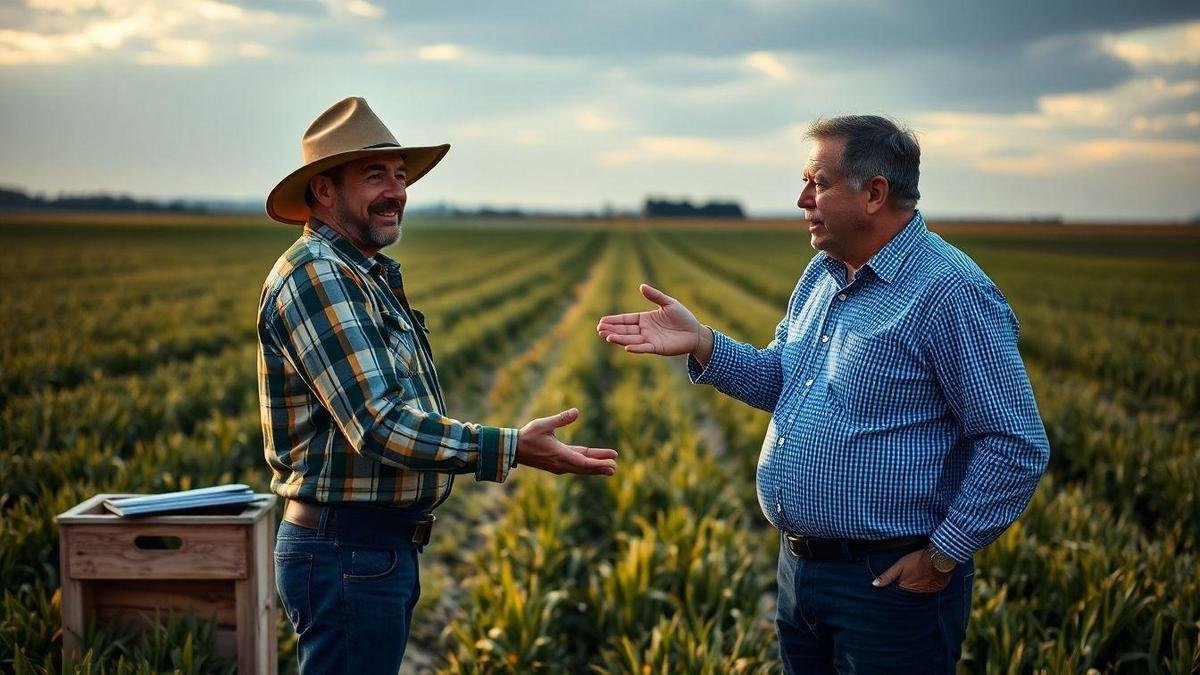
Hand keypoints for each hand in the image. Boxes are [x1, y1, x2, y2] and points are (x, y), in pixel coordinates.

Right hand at [517, 408, 617, 475]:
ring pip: (581, 468)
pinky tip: (592, 463)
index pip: (584, 462)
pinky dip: (586, 465)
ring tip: (609, 468)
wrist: (513, 448)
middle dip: (600, 467)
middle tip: (615, 467)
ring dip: (595, 467)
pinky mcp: (557, 464)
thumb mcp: (544, 424)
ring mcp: (559, 466)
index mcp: (560, 455)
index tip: (612, 462)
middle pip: (585, 468)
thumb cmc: (528, 435)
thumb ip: (561, 419)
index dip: (599, 462)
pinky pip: (575, 466)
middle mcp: (561, 464)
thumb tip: (576, 411)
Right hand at [596, 284, 711, 362]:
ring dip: (619, 339)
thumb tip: (641, 286)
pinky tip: (626, 346)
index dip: (614, 320)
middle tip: (599, 329)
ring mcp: (649, 340)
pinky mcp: (657, 348)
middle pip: (625, 330)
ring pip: (631, 339)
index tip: (602, 321)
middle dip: (612, 330)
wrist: (695, 332)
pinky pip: (644, 348)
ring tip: (607, 337)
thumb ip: (655, 296)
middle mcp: (644, 330)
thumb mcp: (669, 303)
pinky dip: (636, 348)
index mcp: (645, 319)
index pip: (626, 320)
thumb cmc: (682, 317)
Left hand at [872, 549, 951, 592]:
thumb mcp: (899, 565)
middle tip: (914, 570)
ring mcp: (927, 591)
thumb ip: (887, 576)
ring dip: (920, 583)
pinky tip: (929, 575)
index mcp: (905, 587)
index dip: (901, 579)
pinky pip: (931, 588)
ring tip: (921, 572)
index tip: (904, 573)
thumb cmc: (917, 559)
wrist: (938, 558)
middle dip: (910, 581)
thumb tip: (874, 585)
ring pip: (920, 588)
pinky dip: (929, 583)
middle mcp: (916, 592)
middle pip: (910, 588)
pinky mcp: (937, 588)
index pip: (900, 586)